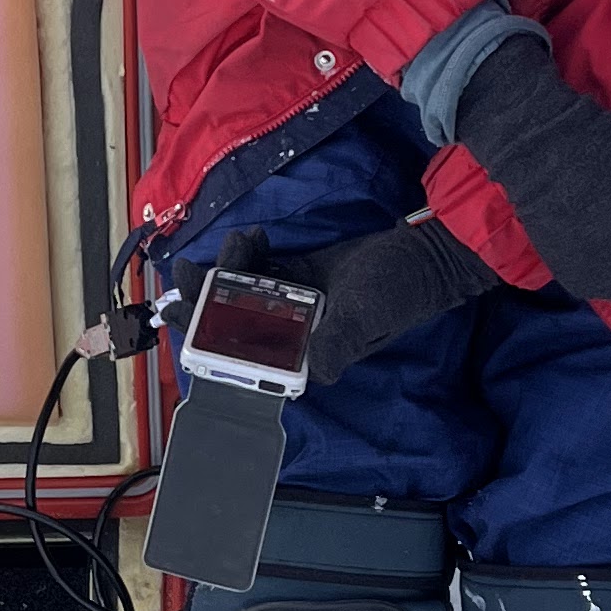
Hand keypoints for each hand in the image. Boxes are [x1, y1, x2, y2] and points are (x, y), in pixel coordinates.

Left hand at [178, 219, 492, 381]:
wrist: (427, 254)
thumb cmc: (399, 289)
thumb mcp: (364, 317)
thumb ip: (335, 344)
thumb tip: (312, 371)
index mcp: (305, 350)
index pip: (246, 349)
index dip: (208, 333)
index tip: (183, 307)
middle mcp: (295, 332)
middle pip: (234, 320)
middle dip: (206, 295)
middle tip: (185, 267)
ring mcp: (297, 305)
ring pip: (244, 292)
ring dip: (232, 266)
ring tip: (241, 241)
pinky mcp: (303, 278)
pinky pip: (264, 272)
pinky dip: (253, 257)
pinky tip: (256, 239)